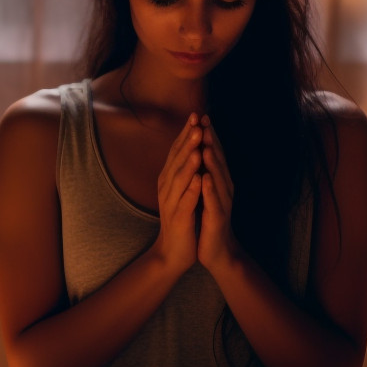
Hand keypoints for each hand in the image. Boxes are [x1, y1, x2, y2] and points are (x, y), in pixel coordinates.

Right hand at [152, 113, 202, 277]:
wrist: (174, 251)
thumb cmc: (182, 218)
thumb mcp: (183, 190)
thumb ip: (186, 170)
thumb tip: (192, 146)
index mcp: (168, 179)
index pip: (176, 152)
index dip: (185, 134)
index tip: (196, 115)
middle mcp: (166, 188)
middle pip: (176, 161)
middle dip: (187, 141)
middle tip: (197, 123)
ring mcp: (170, 203)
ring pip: (179, 179)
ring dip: (188, 162)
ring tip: (198, 146)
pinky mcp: (177, 219)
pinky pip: (185, 202)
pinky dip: (192, 190)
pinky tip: (199, 179)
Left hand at [196, 115, 241, 272]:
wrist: (216, 251)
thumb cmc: (208, 220)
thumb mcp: (205, 193)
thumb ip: (205, 172)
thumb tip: (199, 150)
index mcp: (219, 181)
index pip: (214, 154)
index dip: (208, 135)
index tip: (200, 116)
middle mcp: (224, 188)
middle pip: (218, 161)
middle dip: (211, 141)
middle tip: (204, 121)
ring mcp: (223, 203)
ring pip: (219, 178)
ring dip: (212, 162)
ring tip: (205, 145)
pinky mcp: (218, 219)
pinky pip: (214, 202)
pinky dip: (210, 189)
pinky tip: (205, 179)